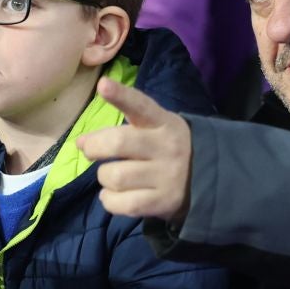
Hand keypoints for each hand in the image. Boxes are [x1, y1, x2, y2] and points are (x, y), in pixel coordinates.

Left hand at [75, 77, 193, 223]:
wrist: (209, 181)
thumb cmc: (167, 150)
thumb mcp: (154, 130)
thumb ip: (119, 131)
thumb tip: (80, 142)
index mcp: (163, 123)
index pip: (141, 106)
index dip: (121, 96)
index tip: (103, 85)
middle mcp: (167, 147)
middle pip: (118, 142)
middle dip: (94, 147)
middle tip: (89, 151)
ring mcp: (167, 176)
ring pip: (116, 176)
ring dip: (104, 178)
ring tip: (110, 177)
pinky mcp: (163, 202)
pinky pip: (122, 203)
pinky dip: (109, 200)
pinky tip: (113, 195)